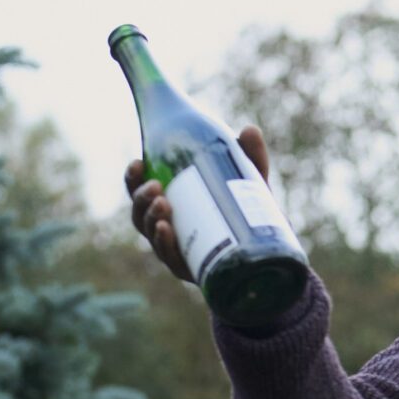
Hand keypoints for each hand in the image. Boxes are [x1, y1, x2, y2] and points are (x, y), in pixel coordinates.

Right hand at [124, 125, 272, 284]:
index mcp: (170, 202)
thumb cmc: (248, 213)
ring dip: (150, 219)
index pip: (140, 189)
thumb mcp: (249, 183)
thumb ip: (249, 158)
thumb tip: (250, 130)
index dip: (132, 178)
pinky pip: (170, 258)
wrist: (265, 256)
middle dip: (141, 198)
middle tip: (156, 187)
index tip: (137, 163)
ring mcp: (176, 250)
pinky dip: (165, 244)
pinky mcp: (189, 269)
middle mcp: (166, 226)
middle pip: (139, 212)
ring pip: (151, 234)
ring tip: (163, 206)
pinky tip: (165, 230)